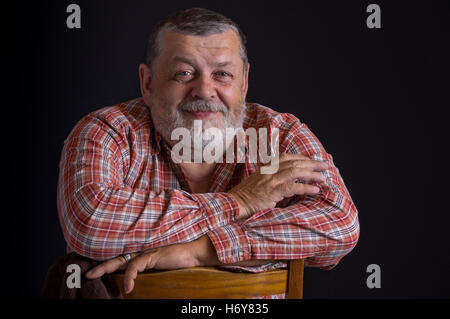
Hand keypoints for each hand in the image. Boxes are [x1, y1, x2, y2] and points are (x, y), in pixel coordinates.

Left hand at [86, 241, 200, 293]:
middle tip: (87, 273)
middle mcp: (142, 251)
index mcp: (143, 254)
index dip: (108, 263)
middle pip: (117, 257)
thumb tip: (135, 285)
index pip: (122, 258)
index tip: (95, 271)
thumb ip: (149, 271)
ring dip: (105, 268)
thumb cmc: (181, 260)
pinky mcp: (151, 255)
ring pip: (120, 259)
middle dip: (100, 265)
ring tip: (94, 276)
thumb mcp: (161, 268)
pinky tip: (127, 287)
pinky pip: (135, 266)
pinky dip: (129, 277)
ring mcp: (146, 251)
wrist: (195, 253)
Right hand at [228, 152, 327, 218]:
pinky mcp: (272, 191)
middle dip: (311, 163)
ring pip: (295, 172)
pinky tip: (315, 190)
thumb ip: (270, 179)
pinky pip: (292, 187)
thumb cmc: (245, 197)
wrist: (234, 204)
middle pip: (294, 162)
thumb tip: (285, 182)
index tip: (311, 160)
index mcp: (266, 168)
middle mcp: (269, 171)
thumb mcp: (257, 183)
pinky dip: (305, 187)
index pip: (286, 157)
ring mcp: (270, 180)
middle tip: (325, 166)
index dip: (301, 157)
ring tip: (324, 178)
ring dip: (312, 174)